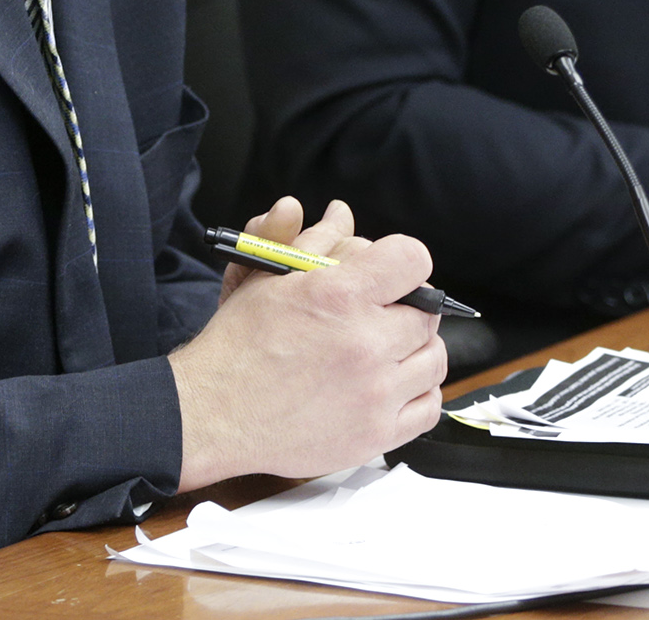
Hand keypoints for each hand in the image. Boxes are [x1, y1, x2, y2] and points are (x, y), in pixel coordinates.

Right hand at [171, 198, 445, 489]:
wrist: (214, 413)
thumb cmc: (238, 344)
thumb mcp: (270, 277)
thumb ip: (314, 241)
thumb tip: (341, 213)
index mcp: (340, 297)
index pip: (413, 260)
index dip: (403, 261)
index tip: (391, 274)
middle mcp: (365, 344)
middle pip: (426, 313)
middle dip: (406, 308)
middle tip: (380, 315)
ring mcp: (375, 394)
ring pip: (434, 360)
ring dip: (416, 350)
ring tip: (386, 351)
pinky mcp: (376, 435)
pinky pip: (428, 408)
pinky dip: (419, 393)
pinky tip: (392, 385)